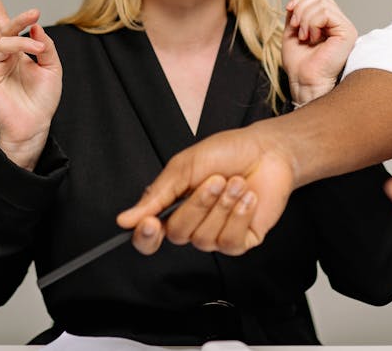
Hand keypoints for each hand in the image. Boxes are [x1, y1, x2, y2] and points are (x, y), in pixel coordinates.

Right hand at [0, 0, 61, 170]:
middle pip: (1, 28)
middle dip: (17, 19)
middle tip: (33, 14)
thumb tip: (35, 26)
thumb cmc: (42, 100)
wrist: (34, 127)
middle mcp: (0, 56)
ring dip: (14, 39)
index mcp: (15, 51)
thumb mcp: (52, 68)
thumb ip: (45, 45)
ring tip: (33, 47)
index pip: (3, 23)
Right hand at [116, 123, 296, 255]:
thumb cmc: (227, 152)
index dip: (145, 237)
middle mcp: (193, 225)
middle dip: (198, 205)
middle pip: (178, 234)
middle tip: (215, 180)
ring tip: (235, 183)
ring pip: (205, 240)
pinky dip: (239, 216)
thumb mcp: (184, 166)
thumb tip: (125, 219)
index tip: (150, 222)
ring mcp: (216, 235)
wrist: (267, 150)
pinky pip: (230, 242)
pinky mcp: (241, 240)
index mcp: (173, 207)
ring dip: (222, 206)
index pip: (148, 237)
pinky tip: (248, 198)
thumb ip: (156, 195)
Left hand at [282, 0, 357, 104]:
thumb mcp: (293, 30)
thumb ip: (297, 12)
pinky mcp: (347, 32)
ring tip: (305, 37)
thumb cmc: (299, 62)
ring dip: (305, 19)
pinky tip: (312, 38)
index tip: (288, 10)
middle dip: (301, 9)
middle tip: (297, 28)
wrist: (303, 79)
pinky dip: (312, 24)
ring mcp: (345, 27)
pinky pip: (326, 13)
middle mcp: (339, 22)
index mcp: (329, 22)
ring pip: (322, 3)